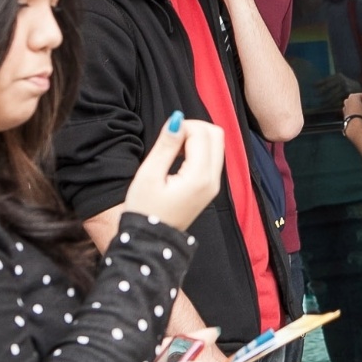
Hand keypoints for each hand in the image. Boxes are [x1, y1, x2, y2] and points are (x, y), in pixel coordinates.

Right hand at [122, 115, 223, 229]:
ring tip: (173, 151)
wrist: (151, 241)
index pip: (202, 133)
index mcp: (199, 177)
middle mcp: (213, 180)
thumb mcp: (149, 175)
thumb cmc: (145, 210)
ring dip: (197, 139)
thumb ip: (165, 146)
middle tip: (172, 140)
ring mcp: (214, 185)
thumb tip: (177, 119)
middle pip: (216, 135)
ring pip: (217, 144)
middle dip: (194, 128)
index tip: (166, 138)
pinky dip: (199, 150)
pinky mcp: (210, 188)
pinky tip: (180, 159)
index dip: (183, 126)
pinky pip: (212, 157)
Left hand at [314, 74, 359, 104]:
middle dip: (320, 92)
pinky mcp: (347, 95)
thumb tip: (315, 85)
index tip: (312, 86)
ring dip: (325, 100)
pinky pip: (337, 101)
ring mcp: (345, 88)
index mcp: (338, 76)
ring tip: (320, 104)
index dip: (319, 83)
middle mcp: (341, 81)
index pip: (326, 80)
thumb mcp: (340, 79)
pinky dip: (332, 104)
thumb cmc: (346, 83)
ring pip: (332, 96)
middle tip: (314, 96)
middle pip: (328, 87)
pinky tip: (328, 106)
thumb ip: (330, 81)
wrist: (360, 87)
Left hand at [342, 92, 361, 121]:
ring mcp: (345, 107)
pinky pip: (351, 110)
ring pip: (354, 105)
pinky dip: (356, 110)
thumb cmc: (361, 114)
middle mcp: (347, 100)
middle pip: (358, 100)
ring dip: (359, 106)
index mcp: (353, 96)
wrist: (354, 124)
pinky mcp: (344, 113)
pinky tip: (360, 114)